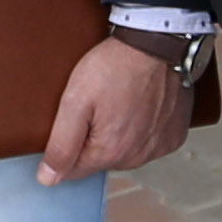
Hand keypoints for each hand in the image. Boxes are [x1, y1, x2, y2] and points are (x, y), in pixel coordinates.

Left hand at [37, 37, 193, 184]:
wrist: (156, 43)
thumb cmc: (116, 66)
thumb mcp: (75, 101)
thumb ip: (61, 145)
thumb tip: (48, 178)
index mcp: (110, 152)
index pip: (75, 170)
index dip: (67, 146)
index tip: (74, 121)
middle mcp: (137, 156)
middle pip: (101, 160)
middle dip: (94, 138)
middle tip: (96, 105)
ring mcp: (158, 146)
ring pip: (126, 152)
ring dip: (119, 133)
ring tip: (119, 101)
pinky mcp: (173, 134)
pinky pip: (149, 142)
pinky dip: (142, 128)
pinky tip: (138, 106)